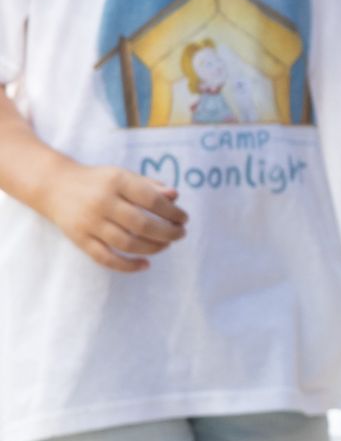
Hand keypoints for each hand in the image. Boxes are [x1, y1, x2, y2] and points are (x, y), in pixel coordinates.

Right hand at [45, 160, 188, 271]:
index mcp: (117, 181)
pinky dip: (128, 265)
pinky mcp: (80, 239)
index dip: (172, 212)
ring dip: (153, 248)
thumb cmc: (98, 181)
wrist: (55, 186)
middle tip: (180, 234)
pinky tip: (145, 265)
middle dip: (167, 232)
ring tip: (166, 245)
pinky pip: (106, 258)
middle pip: (142, 224)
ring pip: (127, 243)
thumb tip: (176, 196)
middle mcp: (103, 202)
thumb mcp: (123, 175)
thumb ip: (150, 186)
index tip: (184, 218)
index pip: (151, 199)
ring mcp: (90, 222)